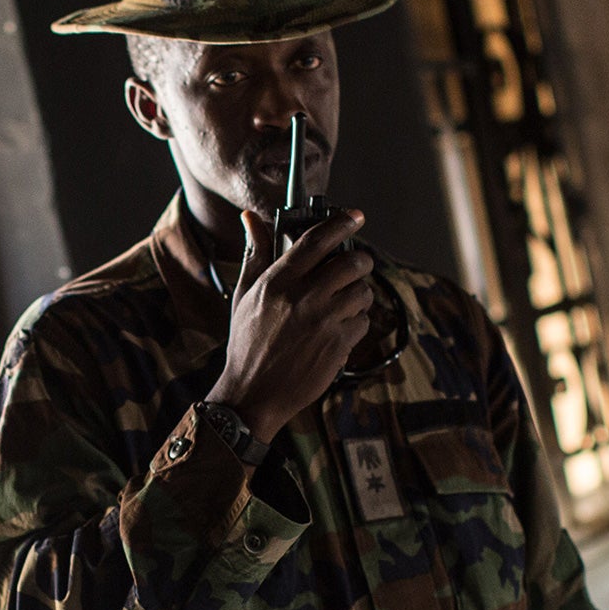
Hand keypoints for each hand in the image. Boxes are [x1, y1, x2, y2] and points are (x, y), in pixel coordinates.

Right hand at [207, 209, 378, 441]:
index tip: (356, 215)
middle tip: (357, 264)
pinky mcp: (338, 345)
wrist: (253, 393)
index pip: (316, 240)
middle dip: (361, 260)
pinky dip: (358, 322)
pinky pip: (363, 321)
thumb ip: (255, 254)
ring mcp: (323, 322)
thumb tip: (250, 218)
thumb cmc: (247, 343)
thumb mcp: (245, 295)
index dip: (341, 223)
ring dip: (360, 293)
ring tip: (346, 301)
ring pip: (362, 292)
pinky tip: (340, 329)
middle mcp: (302, 298)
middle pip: (351, 262)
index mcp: (278, 282)